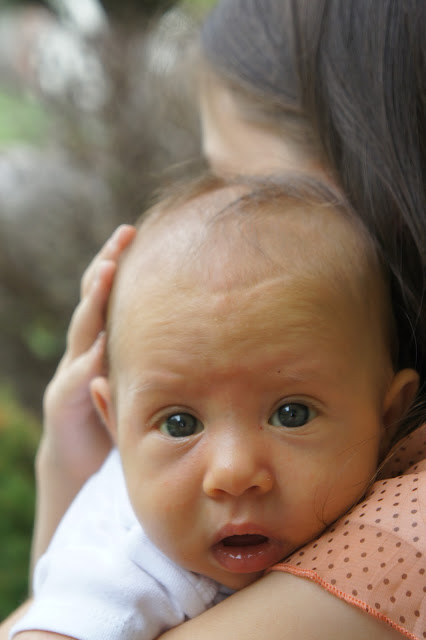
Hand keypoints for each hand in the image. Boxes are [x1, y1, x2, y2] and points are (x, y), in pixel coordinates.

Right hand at [39, 225, 135, 484]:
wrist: (76, 459)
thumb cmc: (113, 412)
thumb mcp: (135, 378)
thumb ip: (154, 355)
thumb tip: (203, 331)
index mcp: (101, 341)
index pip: (108, 294)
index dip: (118, 262)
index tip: (136, 230)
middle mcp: (83, 349)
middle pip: (92, 299)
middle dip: (106, 265)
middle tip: (123, 234)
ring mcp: (70, 373)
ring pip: (82, 331)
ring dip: (93, 300)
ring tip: (107, 271)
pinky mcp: (63, 404)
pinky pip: (76, 381)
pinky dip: (88, 364)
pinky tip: (101, 348)